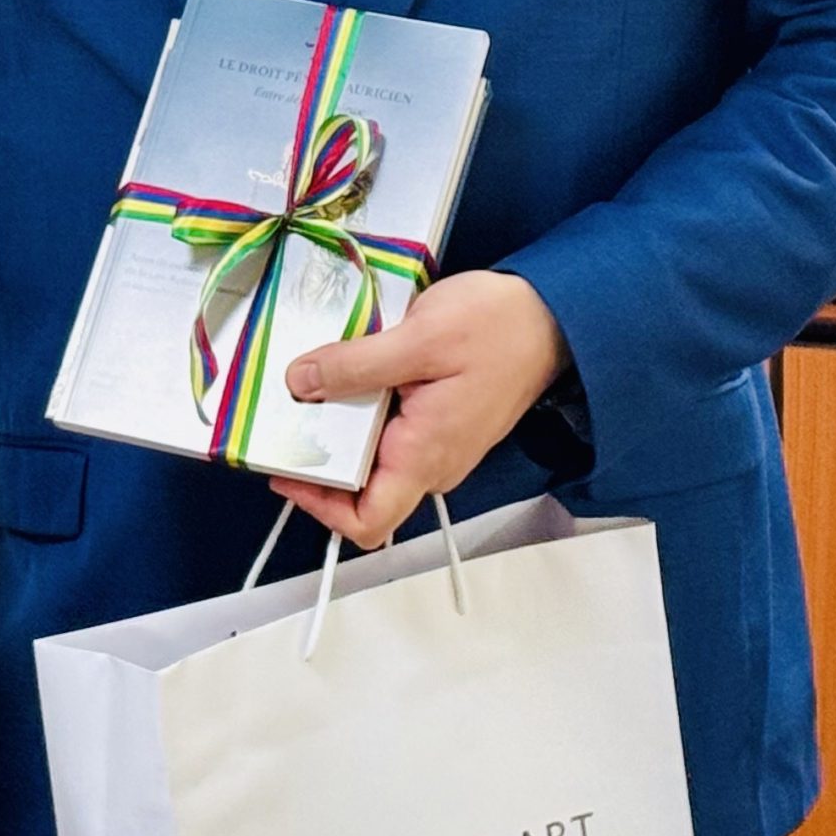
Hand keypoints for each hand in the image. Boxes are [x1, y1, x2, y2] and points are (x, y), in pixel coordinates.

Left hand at [266, 269, 565, 549]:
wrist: (551, 314)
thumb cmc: (499, 327)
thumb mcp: (419, 337)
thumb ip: (356, 365)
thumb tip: (300, 383)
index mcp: (425, 455)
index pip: (367, 521)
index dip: (317, 506)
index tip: (285, 469)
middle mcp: (431, 462)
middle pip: (360, 490)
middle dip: (317, 460)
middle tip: (284, 416)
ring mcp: (436, 443)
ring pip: (371, 457)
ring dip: (337, 430)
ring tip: (308, 387)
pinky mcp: (438, 420)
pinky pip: (388, 430)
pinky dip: (359, 410)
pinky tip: (344, 372)